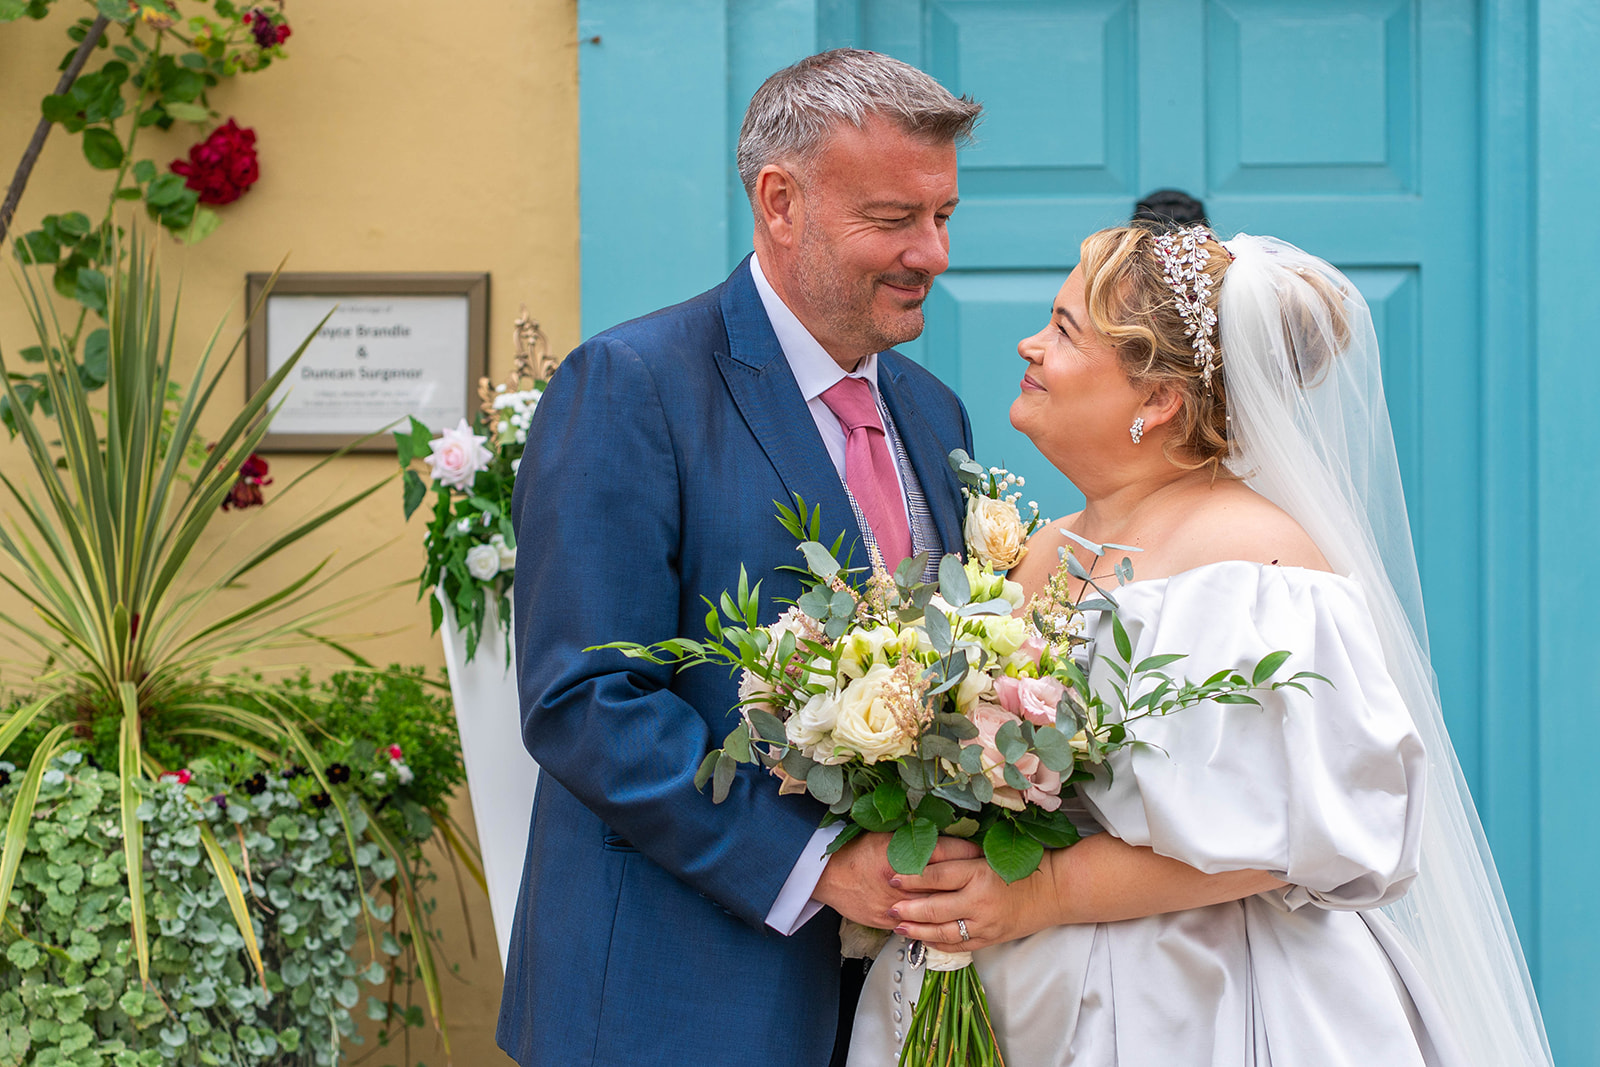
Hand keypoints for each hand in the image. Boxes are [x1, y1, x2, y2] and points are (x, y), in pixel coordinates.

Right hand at [813, 833, 982, 929]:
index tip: (982, 852)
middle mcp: (901, 880)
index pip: (944, 852)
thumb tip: (946, 837)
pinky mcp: (889, 922)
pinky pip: (918, 925)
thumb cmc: (857, 851)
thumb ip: (914, 839)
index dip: (967, 852)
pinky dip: (935, 922)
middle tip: (989, 875)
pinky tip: (950, 917)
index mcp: (901, 853)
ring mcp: (895, 904)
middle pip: (945, 881)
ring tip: (975, 897)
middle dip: (969, 879)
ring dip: (956, 902)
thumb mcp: (887, 836)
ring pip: (934, 907)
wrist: (828, 876)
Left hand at [886, 846, 1059, 951]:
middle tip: (890, 908)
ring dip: (918, 930)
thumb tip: (921, 857)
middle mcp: (980, 900)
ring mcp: (985, 923)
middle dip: (908, 909)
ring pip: (944, 932)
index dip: (911, 878)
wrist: (1052, 890)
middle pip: (935, 907)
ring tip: (900, 926)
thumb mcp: (985, 855)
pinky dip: (938, 944)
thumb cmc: (1020, 866)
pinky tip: (924, 938)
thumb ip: (954, 858)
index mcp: (978, 873)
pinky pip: (959, 945)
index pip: (936, 877)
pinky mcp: (991, 938)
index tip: (893, 878)